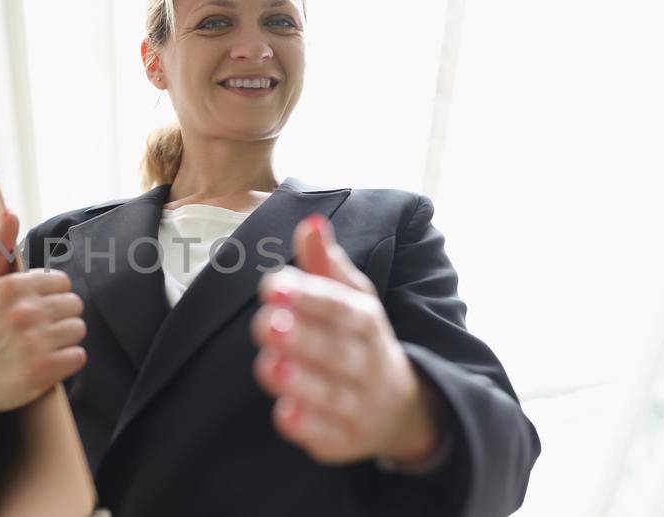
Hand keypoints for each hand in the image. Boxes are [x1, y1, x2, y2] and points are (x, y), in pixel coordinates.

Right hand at [0, 211, 87, 461]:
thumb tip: (10, 213)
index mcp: (12, 287)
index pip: (62, 282)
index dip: (50, 297)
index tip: (34, 309)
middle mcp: (25, 312)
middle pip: (75, 305)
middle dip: (59, 317)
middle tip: (38, 330)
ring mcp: (36, 342)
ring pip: (78, 330)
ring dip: (64, 339)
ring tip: (42, 345)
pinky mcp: (45, 370)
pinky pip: (79, 356)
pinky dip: (67, 361)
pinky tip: (47, 362)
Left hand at [250, 215, 443, 466]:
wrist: (397, 408)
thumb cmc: (358, 341)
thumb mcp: (351, 299)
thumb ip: (326, 265)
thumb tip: (311, 222)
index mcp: (368, 325)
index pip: (343, 309)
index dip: (310, 298)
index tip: (273, 286)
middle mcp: (368, 366)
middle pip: (338, 353)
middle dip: (302, 339)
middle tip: (266, 324)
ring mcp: (359, 406)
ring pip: (332, 396)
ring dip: (302, 383)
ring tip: (271, 366)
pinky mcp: (345, 441)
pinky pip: (328, 436)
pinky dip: (308, 428)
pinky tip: (285, 414)